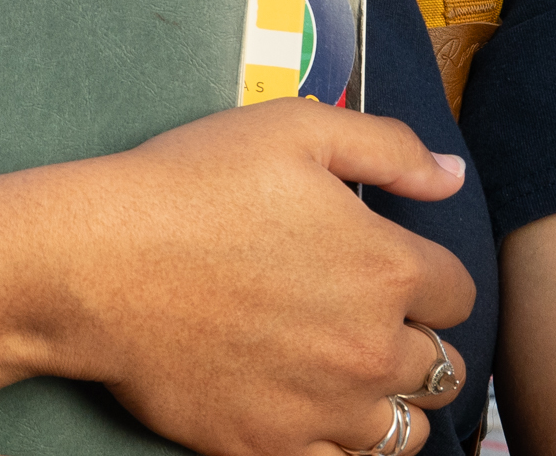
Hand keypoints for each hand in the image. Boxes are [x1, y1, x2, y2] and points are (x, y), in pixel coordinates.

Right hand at [34, 97, 473, 455]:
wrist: (98, 262)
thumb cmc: (189, 185)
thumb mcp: (293, 130)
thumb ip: (387, 149)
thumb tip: (451, 177)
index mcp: (385, 269)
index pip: (458, 293)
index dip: (427, 276)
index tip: (390, 267)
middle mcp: (369, 350)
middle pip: (443, 369)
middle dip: (417, 342)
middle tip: (367, 320)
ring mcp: (321, 409)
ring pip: (405, 431)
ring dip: (387, 401)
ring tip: (345, 371)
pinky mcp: (269, 447)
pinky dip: (335, 442)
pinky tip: (308, 407)